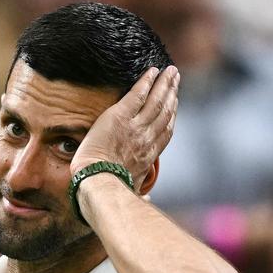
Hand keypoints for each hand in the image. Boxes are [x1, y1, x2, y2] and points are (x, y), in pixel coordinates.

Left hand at [71, 66, 179, 189]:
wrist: (97, 181)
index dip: (172, 115)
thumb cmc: (110, 189)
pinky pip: (137, 95)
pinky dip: (146, 82)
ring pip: (156, 100)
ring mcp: (135, 126)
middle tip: (175, 79)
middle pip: (165, 111)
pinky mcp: (119, 116)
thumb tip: (149, 201)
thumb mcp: (132, 191)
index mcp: (149, 156)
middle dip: (172, 93)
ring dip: (164, 84)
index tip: (175, 104)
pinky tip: (151, 71)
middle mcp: (147, 138)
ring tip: (170, 71)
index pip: (165, 131)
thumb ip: (140, 189)